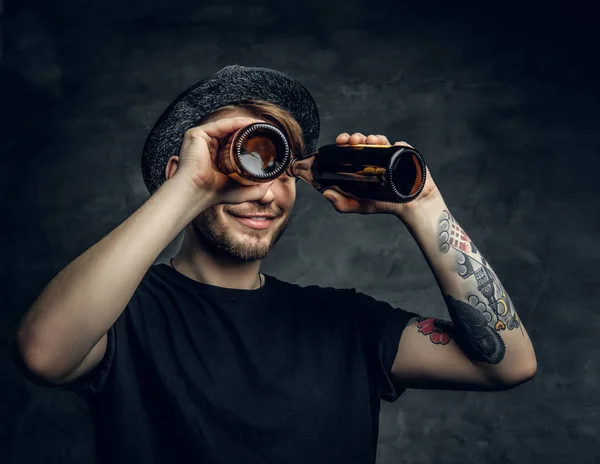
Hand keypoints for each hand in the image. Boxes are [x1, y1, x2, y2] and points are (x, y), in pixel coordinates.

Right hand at [169, 117, 275, 206]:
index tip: (267, 138)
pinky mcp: (196, 134)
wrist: (198, 193)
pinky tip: (250, 123)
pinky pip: (221, 125)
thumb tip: (274, 177)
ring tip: (261, 124)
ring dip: (246, 123)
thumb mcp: (244, 191)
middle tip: (266, 129)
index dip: (250, 139)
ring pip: (227, 127)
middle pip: (231, 133)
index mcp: (214, 158)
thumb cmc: (217, 194)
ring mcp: (200, 139)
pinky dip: (236, 123)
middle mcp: (207, 146)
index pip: (234, 143)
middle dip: (249, 129)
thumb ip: (260, 187)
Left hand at [322, 132, 440, 215]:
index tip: (341, 141)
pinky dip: (397, 144)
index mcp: (362, 165)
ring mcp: (391, 155)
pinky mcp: (406, 155)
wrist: (412, 206)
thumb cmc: (385, 204)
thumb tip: (326, 194)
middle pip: (364, 141)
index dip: (344, 142)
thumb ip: (343, 203)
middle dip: (357, 137)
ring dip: (374, 138)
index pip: (350, 149)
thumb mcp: (361, 205)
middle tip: (354, 140)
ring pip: (380, 140)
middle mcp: (375, 157)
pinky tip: (393, 145)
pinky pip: (401, 146)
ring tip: (370, 141)